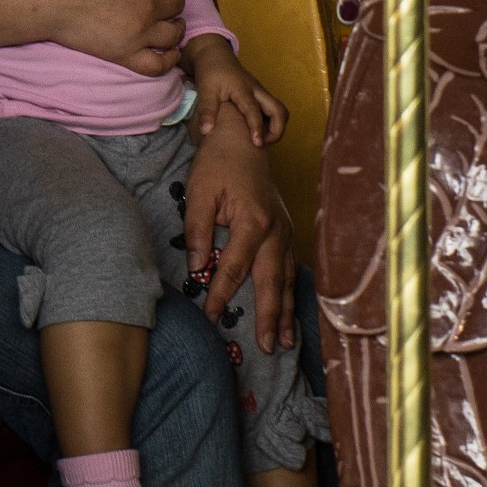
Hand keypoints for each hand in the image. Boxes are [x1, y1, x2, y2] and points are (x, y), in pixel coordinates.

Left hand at [183, 112, 295, 355]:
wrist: (243, 138)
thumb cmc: (218, 164)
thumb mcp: (200, 192)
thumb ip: (198, 231)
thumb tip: (197, 268)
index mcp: (253, 221)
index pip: (235, 268)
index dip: (220, 294)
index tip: (210, 317)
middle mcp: (275, 230)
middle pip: (271, 281)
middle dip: (270, 316)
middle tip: (269, 348)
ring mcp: (285, 230)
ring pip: (286, 277)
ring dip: (287, 310)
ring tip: (286, 341)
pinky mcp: (286, 230)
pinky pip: (289, 267)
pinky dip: (289, 291)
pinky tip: (289, 311)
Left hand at [186, 38, 285, 145]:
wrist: (216, 56)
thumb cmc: (211, 72)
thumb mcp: (205, 90)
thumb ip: (207, 110)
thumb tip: (206, 132)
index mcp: (243, 89)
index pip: (254, 110)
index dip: (256, 128)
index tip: (257, 145)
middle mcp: (257, 91)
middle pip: (279, 110)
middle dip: (277, 130)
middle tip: (262, 144)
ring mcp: (261, 93)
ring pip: (279, 111)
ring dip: (276, 127)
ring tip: (261, 141)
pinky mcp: (260, 96)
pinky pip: (273, 111)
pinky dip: (272, 123)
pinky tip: (258, 133)